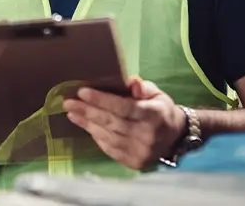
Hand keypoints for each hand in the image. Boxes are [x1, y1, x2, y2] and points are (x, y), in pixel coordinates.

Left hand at [62, 77, 186, 170]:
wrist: (176, 139)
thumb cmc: (161, 111)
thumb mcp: (157, 94)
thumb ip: (142, 87)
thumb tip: (130, 81)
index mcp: (153, 115)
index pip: (123, 107)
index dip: (102, 100)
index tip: (82, 92)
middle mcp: (147, 136)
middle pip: (111, 122)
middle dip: (88, 111)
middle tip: (68, 102)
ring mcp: (140, 152)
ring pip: (108, 136)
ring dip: (87, 124)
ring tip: (71, 113)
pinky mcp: (134, 163)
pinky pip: (110, 149)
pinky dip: (96, 137)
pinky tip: (85, 126)